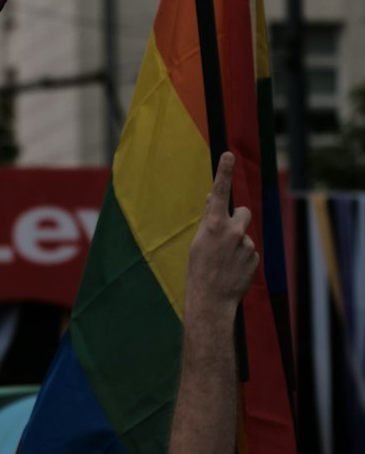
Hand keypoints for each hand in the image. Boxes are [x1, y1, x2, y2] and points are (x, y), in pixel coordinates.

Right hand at [186, 153, 258, 311]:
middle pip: (243, 212)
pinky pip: (249, 250)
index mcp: (214, 225)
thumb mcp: (198, 240)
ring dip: (237, 243)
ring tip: (225, 261)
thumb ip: (209, 218)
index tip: (228, 154)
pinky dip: (242, 257)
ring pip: (245, 235)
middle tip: (225, 236)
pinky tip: (232, 269)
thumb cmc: (199, 269)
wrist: (212, 299)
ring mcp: (247, 245)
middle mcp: (234, 231)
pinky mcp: (255, 258)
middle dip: (238, 219)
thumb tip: (213, 198)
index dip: (224, 172)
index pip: (220, 192)